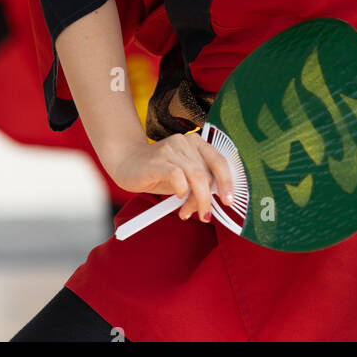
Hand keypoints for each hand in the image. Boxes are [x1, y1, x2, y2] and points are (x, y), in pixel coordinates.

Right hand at [105, 132, 235, 222]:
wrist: (126, 161)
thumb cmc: (157, 171)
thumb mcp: (182, 178)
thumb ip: (197, 184)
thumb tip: (213, 201)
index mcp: (197, 143)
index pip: (219, 160)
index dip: (227, 181)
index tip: (229, 201)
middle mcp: (186, 142)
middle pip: (207, 173)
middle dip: (207, 198)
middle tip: (205, 214)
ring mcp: (172, 149)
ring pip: (196, 177)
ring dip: (196, 200)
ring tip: (188, 213)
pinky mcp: (159, 160)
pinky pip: (178, 176)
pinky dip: (181, 191)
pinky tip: (177, 197)